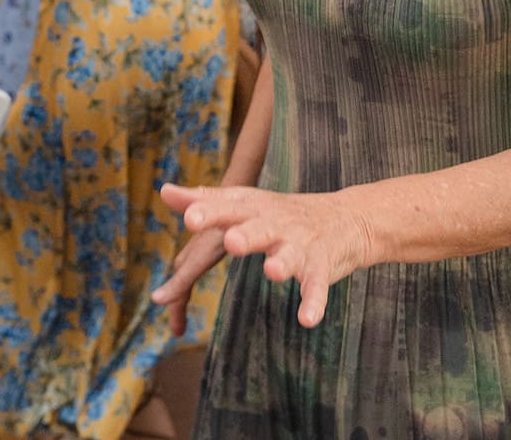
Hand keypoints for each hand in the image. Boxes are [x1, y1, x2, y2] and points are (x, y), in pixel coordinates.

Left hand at [160, 183, 374, 327]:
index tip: (189, 218)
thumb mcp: (245, 203)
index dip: (210, 213)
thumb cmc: (281, 213)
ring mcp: (301, 245)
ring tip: (272, 272)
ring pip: (290, 255)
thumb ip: (205, 200)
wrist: (346, 218)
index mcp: (254, 208)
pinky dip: (313, 302)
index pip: (228, 208)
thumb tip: (164, 190)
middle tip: (232, 242)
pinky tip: (307, 319)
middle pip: (260, 228)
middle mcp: (277, 224)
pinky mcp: (322, 268)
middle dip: (247, 235)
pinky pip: (317, 287)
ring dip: (282, 263)